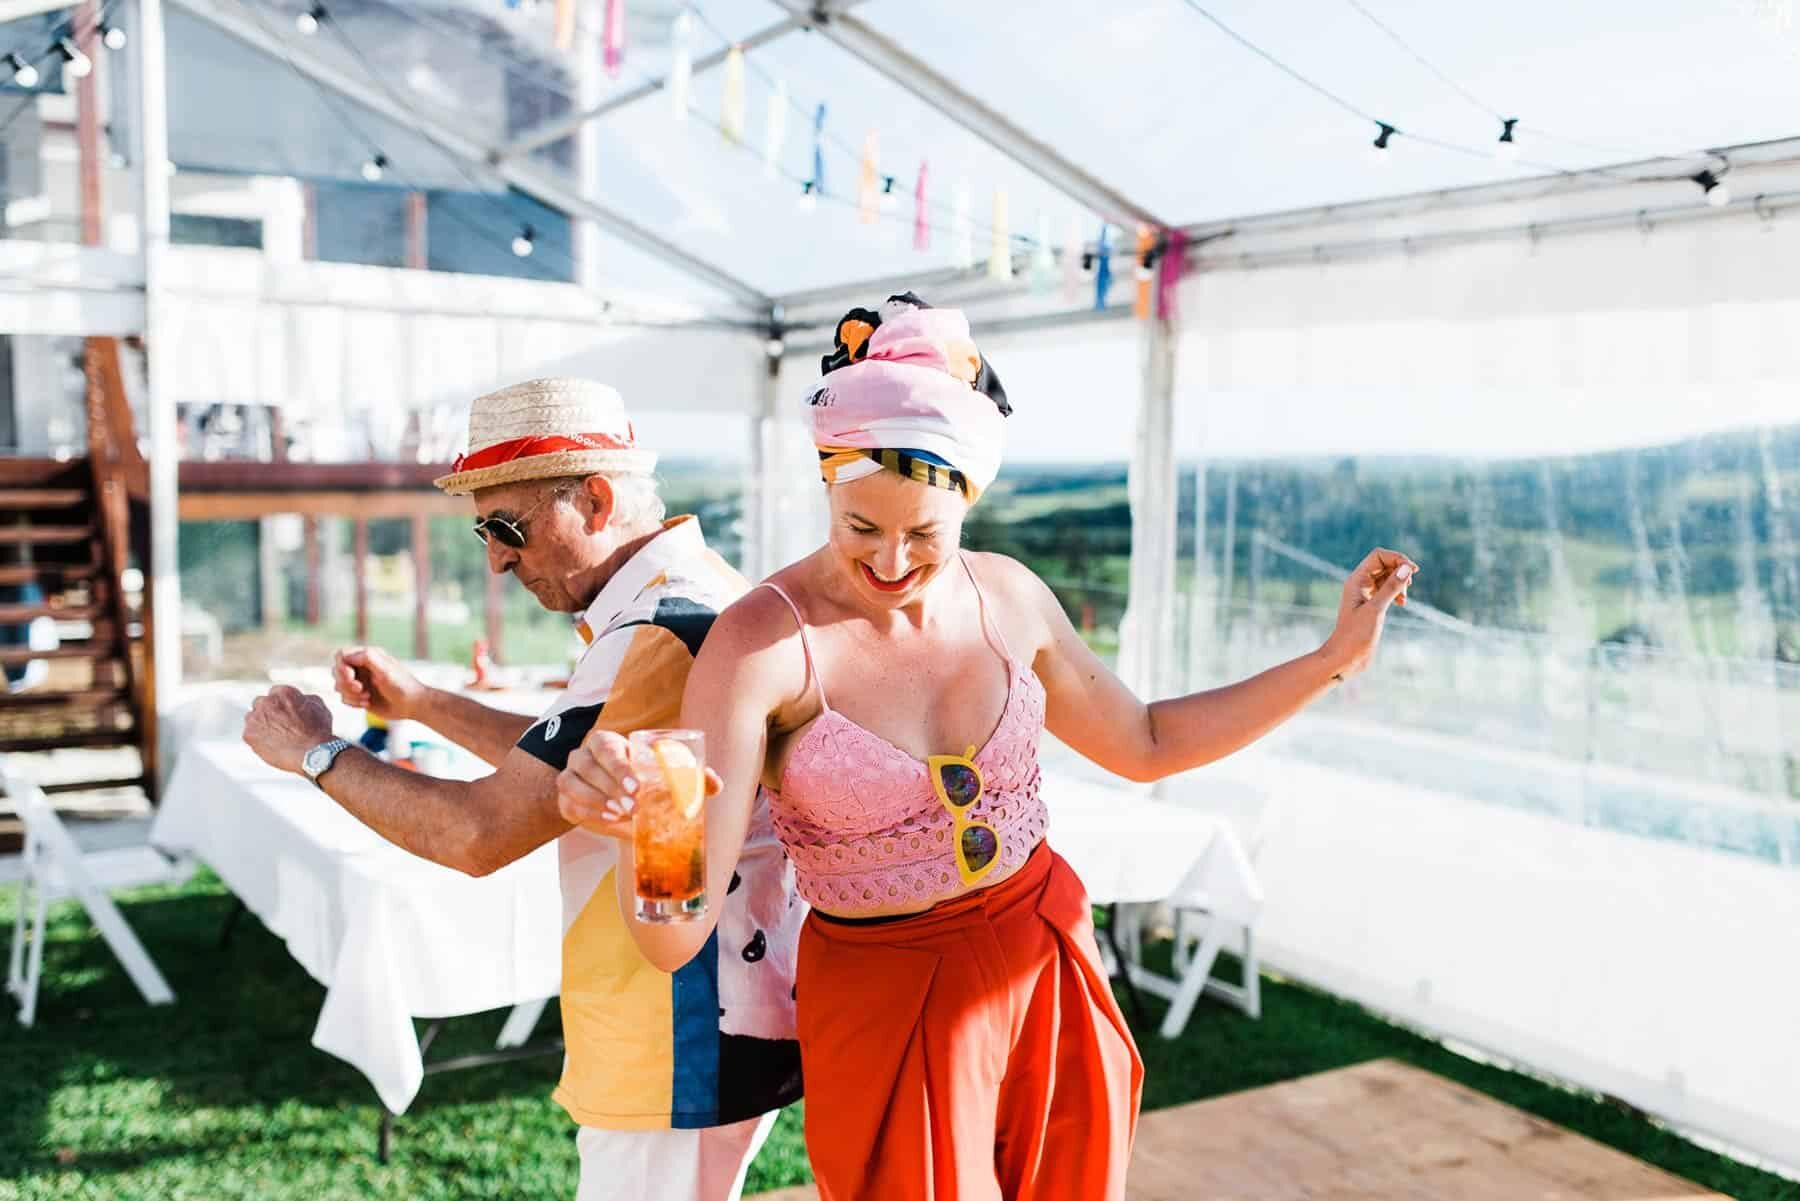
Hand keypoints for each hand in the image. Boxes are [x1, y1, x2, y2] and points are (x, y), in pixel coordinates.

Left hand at [243, 685, 335, 773]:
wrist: (312, 753)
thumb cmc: (319, 731)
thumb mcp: (319, 707)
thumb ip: (304, 699)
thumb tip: (300, 699)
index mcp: (283, 692)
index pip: (276, 693)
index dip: (282, 704)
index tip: (286, 713)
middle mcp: (266, 701)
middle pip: (261, 703)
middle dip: (268, 712)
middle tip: (279, 725)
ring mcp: (255, 718)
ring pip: (252, 718)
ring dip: (261, 724)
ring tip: (275, 737)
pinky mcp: (248, 734)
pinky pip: (250, 734)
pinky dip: (258, 739)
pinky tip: (271, 746)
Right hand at [333, 646, 423, 720]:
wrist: (411, 705)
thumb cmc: (401, 685)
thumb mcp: (385, 670)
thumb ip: (367, 658)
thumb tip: (346, 655)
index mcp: (368, 656)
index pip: (341, 655)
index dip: (341, 666)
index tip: (351, 676)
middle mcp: (362, 667)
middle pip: (336, 670)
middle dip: (345, 682)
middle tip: (361, 689)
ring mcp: (360, 681)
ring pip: (338, 686)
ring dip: (350, 694)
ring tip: (367, 697)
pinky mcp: (359, 696)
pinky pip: (344, 698)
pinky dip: (353, 703)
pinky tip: (367, 704)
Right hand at [556, 729, 723, 840]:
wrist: (613, 797)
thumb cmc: (641, 778)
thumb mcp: (661, 774)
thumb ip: (688, 776)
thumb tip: (716, 783)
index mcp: (606, 742)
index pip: (606, 747)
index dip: (619, 767)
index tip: (637, 787)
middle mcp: (583, 756)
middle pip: (587, 766)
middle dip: (610, 787)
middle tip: (632, 806)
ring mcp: (569, 777)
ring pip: (571, 784)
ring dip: (595, 801)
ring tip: (619, 814)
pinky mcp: (565, 801)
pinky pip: (569, 806)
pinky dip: (588, 814)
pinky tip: (608, 821)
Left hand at [1319, 548, 1418, 682]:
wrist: (1345, 658)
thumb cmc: (1355, 635)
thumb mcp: (1376, 610)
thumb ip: (1391, 588)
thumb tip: (1407, 568)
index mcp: (1356, 581)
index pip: (1378, 556)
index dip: (1397, 558)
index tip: (1413, 570)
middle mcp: (1359, 585)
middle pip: (1383, 564)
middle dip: (1399, 570)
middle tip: (1408, 585)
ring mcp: (1365, 595)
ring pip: (1386, 577)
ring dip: (1399, 582)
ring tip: (1404, 598)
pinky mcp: (1371, 607)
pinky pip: (1386, 590)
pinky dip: (1397, 593)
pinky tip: (1402, 603)